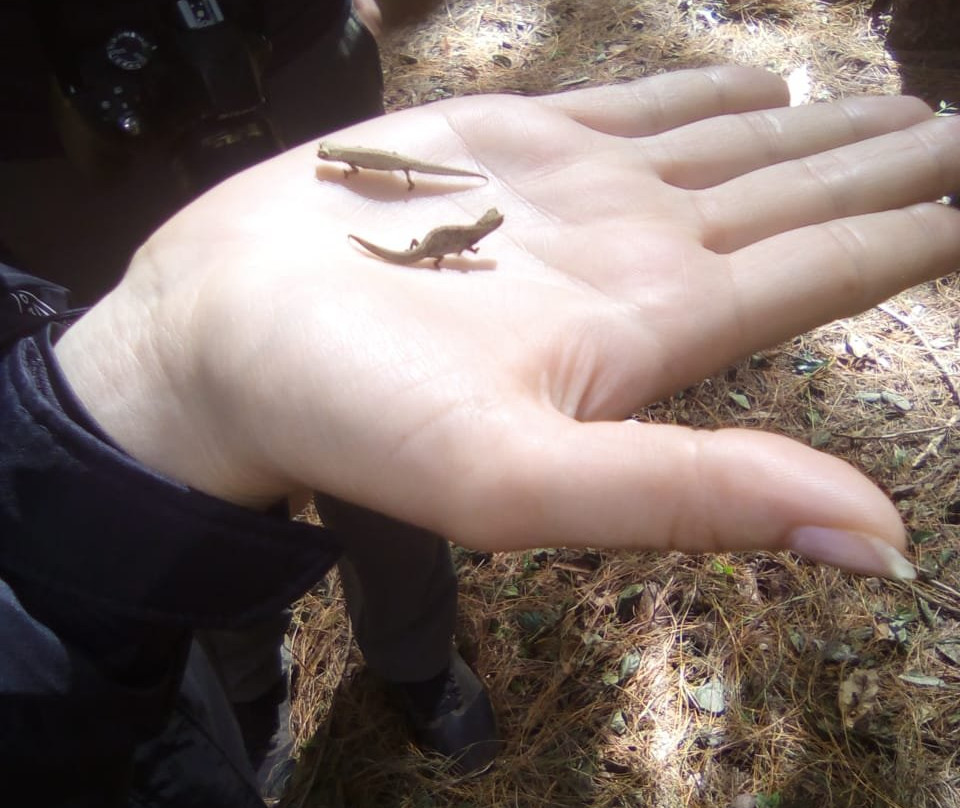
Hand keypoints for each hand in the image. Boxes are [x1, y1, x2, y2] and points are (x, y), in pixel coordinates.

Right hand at [55, 67, 959, 576]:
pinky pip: (632, 110)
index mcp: (647, 329)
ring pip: (724, 150)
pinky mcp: (504, 145)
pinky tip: (752, 87)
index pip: (809, 277)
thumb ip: (690, 498)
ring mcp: (571, 195)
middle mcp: (626, 257)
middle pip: (787, 206)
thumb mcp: (517, 481)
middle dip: (879, 173)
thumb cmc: (347, 412)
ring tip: (888, 111)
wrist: (219, 336)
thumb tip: (876, 540)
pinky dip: (701, 95)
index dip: (898, 241)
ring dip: (810, 132)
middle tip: (958, 134)